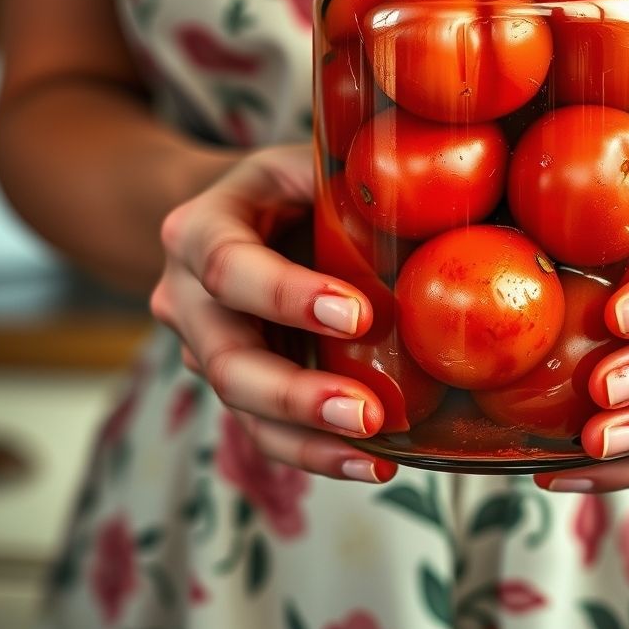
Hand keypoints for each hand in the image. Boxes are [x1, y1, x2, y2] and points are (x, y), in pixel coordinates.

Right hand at [150, 144, 397, 483]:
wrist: (234, 219)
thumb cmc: (284, 187)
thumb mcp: (304, 164)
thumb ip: (347, 176)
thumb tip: (442, 188)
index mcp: (199, 230)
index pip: (230, 267)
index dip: (288, 296)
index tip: (357, 315)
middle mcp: (185, 297)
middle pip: (226, 359)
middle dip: (296, 393)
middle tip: (365, 412)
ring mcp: (204, 348)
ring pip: (242, 408)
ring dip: (309, 438)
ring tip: (375, 454)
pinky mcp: (236, 384)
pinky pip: (266, 429)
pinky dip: (316, 452)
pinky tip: (372, 464)